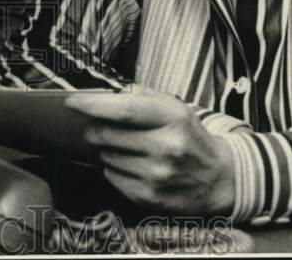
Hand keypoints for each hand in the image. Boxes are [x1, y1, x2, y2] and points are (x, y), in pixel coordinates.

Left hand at [65, 88, 234, 215]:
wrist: (219, 179)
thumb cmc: (189, 136)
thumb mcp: (174, 108)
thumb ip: (141, 96)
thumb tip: (103, 93)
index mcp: (172, 117)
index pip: (124, 110)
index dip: (93, 105)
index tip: (71, 103)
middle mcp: (166, 146)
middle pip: (107, 134)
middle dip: (93, 128)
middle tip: (97, 126)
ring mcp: (157, 175)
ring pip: (106, 157)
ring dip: (106, 149)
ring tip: (125, 147)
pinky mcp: (150, 198)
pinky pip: (112, 177)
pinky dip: (114, 169)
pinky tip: (131, 165)